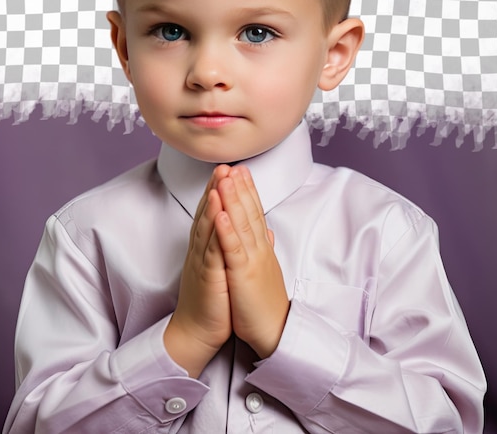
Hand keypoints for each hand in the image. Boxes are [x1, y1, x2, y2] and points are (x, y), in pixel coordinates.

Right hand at [164, 165, 231, 376]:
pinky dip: (214, 228)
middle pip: (209, 213)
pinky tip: (218, 211)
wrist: (198, 331)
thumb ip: (231, 248)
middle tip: (224, 164)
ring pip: (208, 225)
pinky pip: (211, 248)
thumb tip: (254, 234)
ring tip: (220, 178)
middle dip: (217, 188)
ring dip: (214, 199)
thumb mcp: (224, 269)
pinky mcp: (207, 274)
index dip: (221, 192)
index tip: (231, 171)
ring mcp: (203, 260)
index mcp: (209, 248)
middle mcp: (202, 249)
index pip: (215, 214)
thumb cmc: (213, 301)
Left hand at [214, 166, 288, 358]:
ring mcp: (252, 260)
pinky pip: (234, 249)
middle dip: (240, 187)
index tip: (242, 172)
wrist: (274, 331)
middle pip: (249, 212)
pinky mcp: (244, 275)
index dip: (248, 191)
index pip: (255, 213)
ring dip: (232, 200)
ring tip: (225, 178)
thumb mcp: (267, 271)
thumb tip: (268, 231)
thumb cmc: (266, 303)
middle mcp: (259, 249)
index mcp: (262, 248)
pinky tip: (221, 213)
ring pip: (241, 224)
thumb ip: (265, 248)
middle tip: (234, 165)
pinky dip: (227, 230)